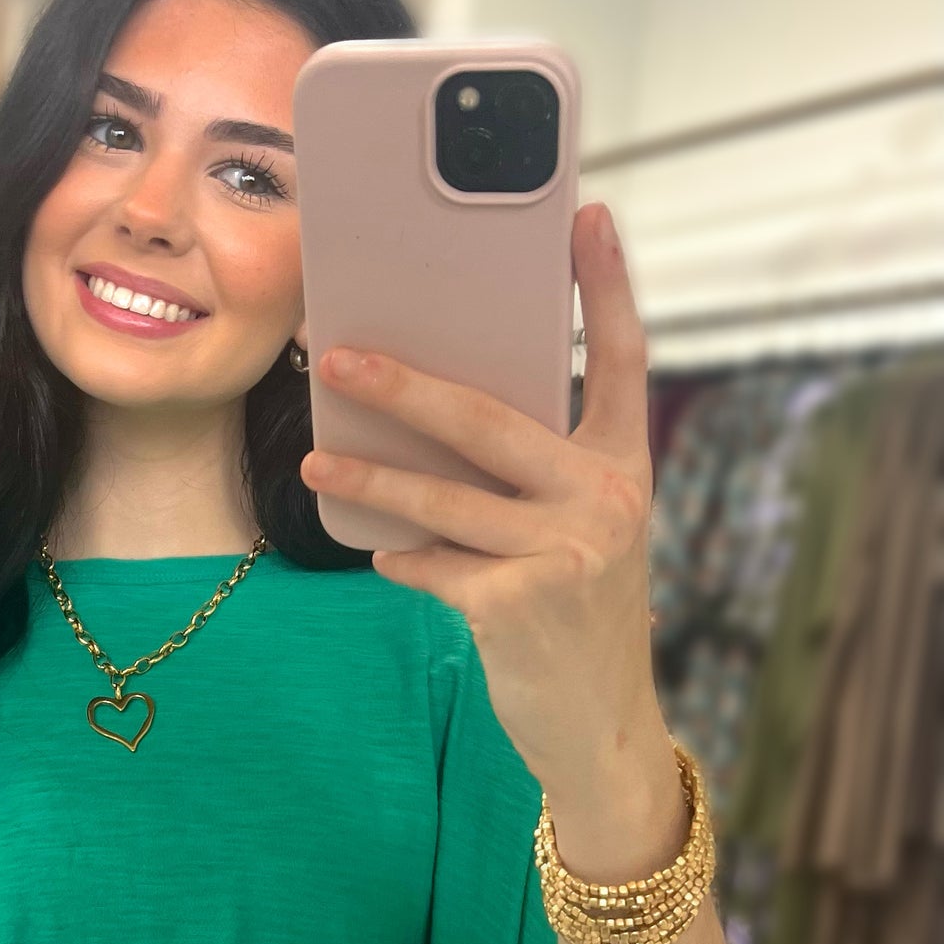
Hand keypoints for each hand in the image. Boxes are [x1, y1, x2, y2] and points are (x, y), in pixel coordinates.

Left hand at [298, 201, 668, 814]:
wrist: (601, 727)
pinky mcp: (517, 606)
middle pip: (492, 419)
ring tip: (318, 456)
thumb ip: (532, 478)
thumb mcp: (579, 536)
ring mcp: (564, 554)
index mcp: (625, 469)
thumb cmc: (575, 616)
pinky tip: (383, 555)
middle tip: (341, 354)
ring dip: (370, 476)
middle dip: (407, 385)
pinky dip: (400, 558)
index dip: (606, 288)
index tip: (585, 216)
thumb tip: (431, 417)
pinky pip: (432, 564)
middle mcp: (606, 501)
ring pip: (442, 497)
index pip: (624, 361)